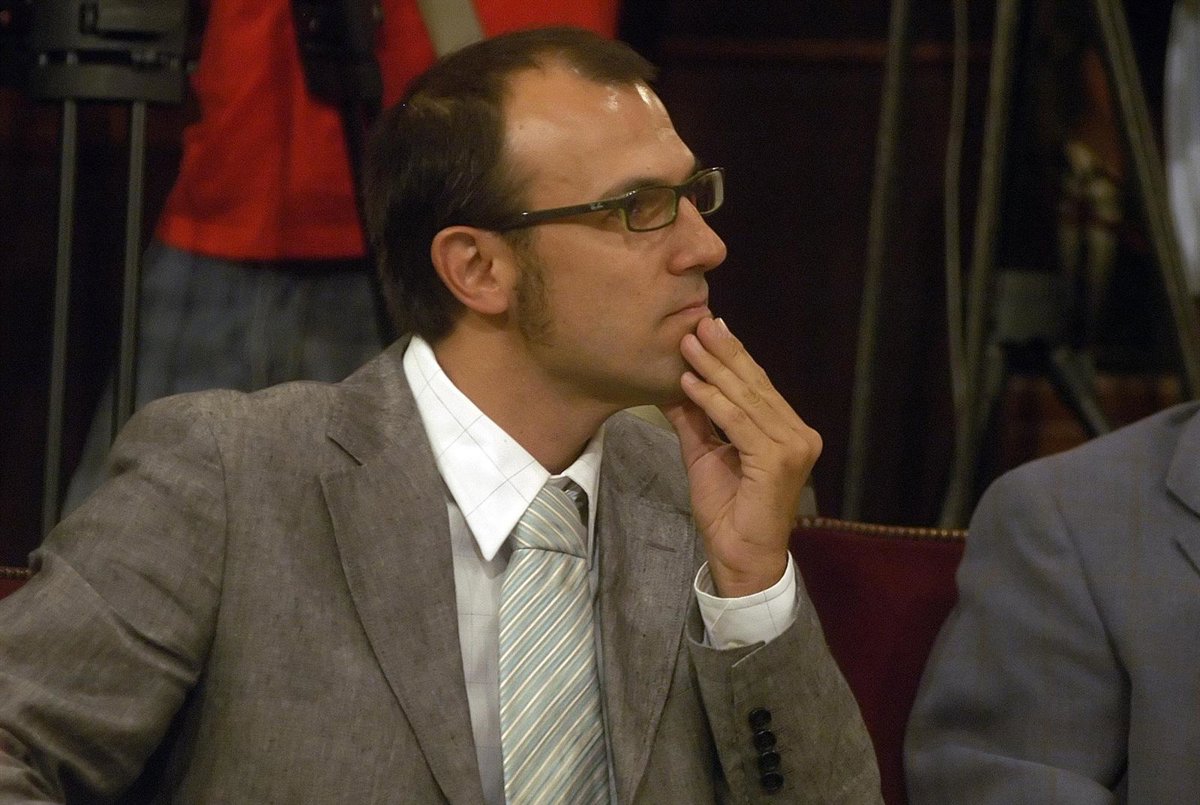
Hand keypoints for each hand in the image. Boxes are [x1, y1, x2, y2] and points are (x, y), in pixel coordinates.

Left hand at [660, 317, 820, 597]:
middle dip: (723, 352)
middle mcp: (798, 434)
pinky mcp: (779, 460)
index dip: (731, 356)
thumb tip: (676, 381)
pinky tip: (689, 383)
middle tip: (697, 322)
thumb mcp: (705, 454)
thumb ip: (696, 419)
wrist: (740, 557)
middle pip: (754, 385)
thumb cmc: (727, 511)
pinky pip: (739, 423)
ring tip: (687, 345)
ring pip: (746, 399)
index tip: (705, 327)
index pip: (757, 386)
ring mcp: (793, 446)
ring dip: (713, 370)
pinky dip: (712, 401)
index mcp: (787, 431)